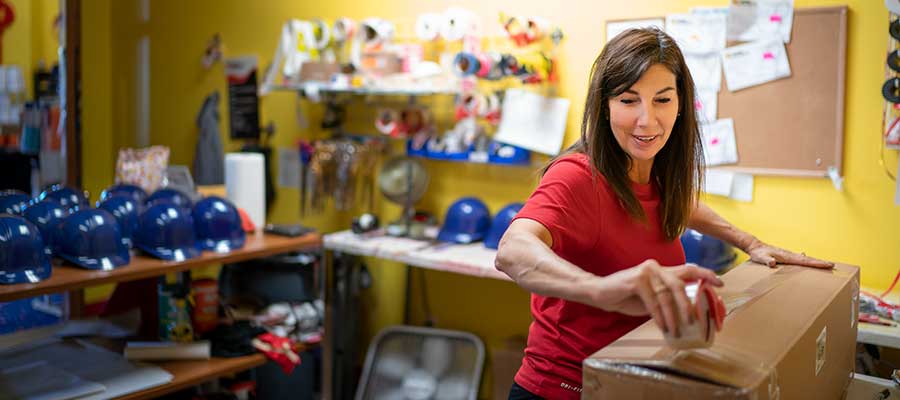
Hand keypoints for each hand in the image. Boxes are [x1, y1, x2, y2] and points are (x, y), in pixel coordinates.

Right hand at [591, 259, 722, 337]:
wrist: (600, 293)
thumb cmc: (626, 297)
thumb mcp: (651, 300)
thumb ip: (667, 300)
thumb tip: (688, 313)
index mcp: (662, 270)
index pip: (688, 268)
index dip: (706, 274)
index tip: (720, 283)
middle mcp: (656, 267)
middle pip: (680, 282)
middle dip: (689, 303)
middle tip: (695, 319)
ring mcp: (646, 271)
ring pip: (667, 295)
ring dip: (673, 316)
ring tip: (676, 330)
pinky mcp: (636, 279)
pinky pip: (653, 301)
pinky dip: (659, 315)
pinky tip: (662, 326)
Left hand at [745, 238, 833, 268]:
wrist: (755, 247)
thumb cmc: (758, 253)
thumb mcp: (760, 258)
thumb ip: (766, 260)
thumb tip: (772, 263)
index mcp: (787, 256)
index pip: (804, 261)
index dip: (816, 263)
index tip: (827, 265)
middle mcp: (790, 255)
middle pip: (808, 259)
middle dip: (820, 262)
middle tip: (833, 265)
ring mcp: (789, 255)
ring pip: (805, 259)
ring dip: (815, 261)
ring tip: (826, 264)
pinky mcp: (786, 256)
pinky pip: (799, 259)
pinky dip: (805, 260)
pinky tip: (806, 257)